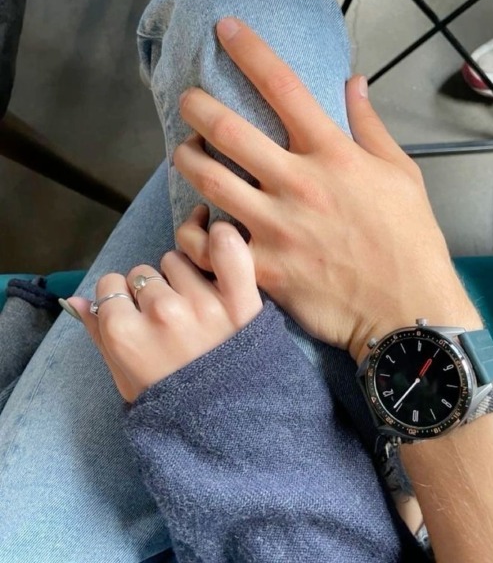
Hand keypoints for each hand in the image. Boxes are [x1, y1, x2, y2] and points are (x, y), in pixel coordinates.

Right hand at [68, 221, 262, 401]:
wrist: (229, 427)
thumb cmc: (171, 404)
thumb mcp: (124, 378)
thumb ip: (98, 335)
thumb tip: (76, 300)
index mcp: (125, 333)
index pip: (111, 285)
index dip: (122, 300)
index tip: (136, 317)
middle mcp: (161, 313)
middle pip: (144, 273)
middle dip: (151, 290)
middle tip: (170, 319)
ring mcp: (202, 305)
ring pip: (178, 260)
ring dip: (183, 276)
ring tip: (197, 309)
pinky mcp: (241, 301)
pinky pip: (227, 248)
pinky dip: (222, 240)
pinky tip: (216, 249)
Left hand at [174, 18, 480, 363]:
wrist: (407, 310)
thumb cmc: (409, 240)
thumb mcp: (401, 174)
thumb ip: (370, 125)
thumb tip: (353, 82)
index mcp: (334, 154)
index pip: (284, 86)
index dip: (249, 50)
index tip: (225, 29)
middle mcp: (299, 183)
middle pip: (228, 130)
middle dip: (196, 106)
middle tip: (187, 100)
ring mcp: (276, 227)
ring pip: (208, 180)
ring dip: (186, 160)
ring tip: (185, 154)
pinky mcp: (263, 268)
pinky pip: (208, 245)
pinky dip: (193, 230)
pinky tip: (197, 222)